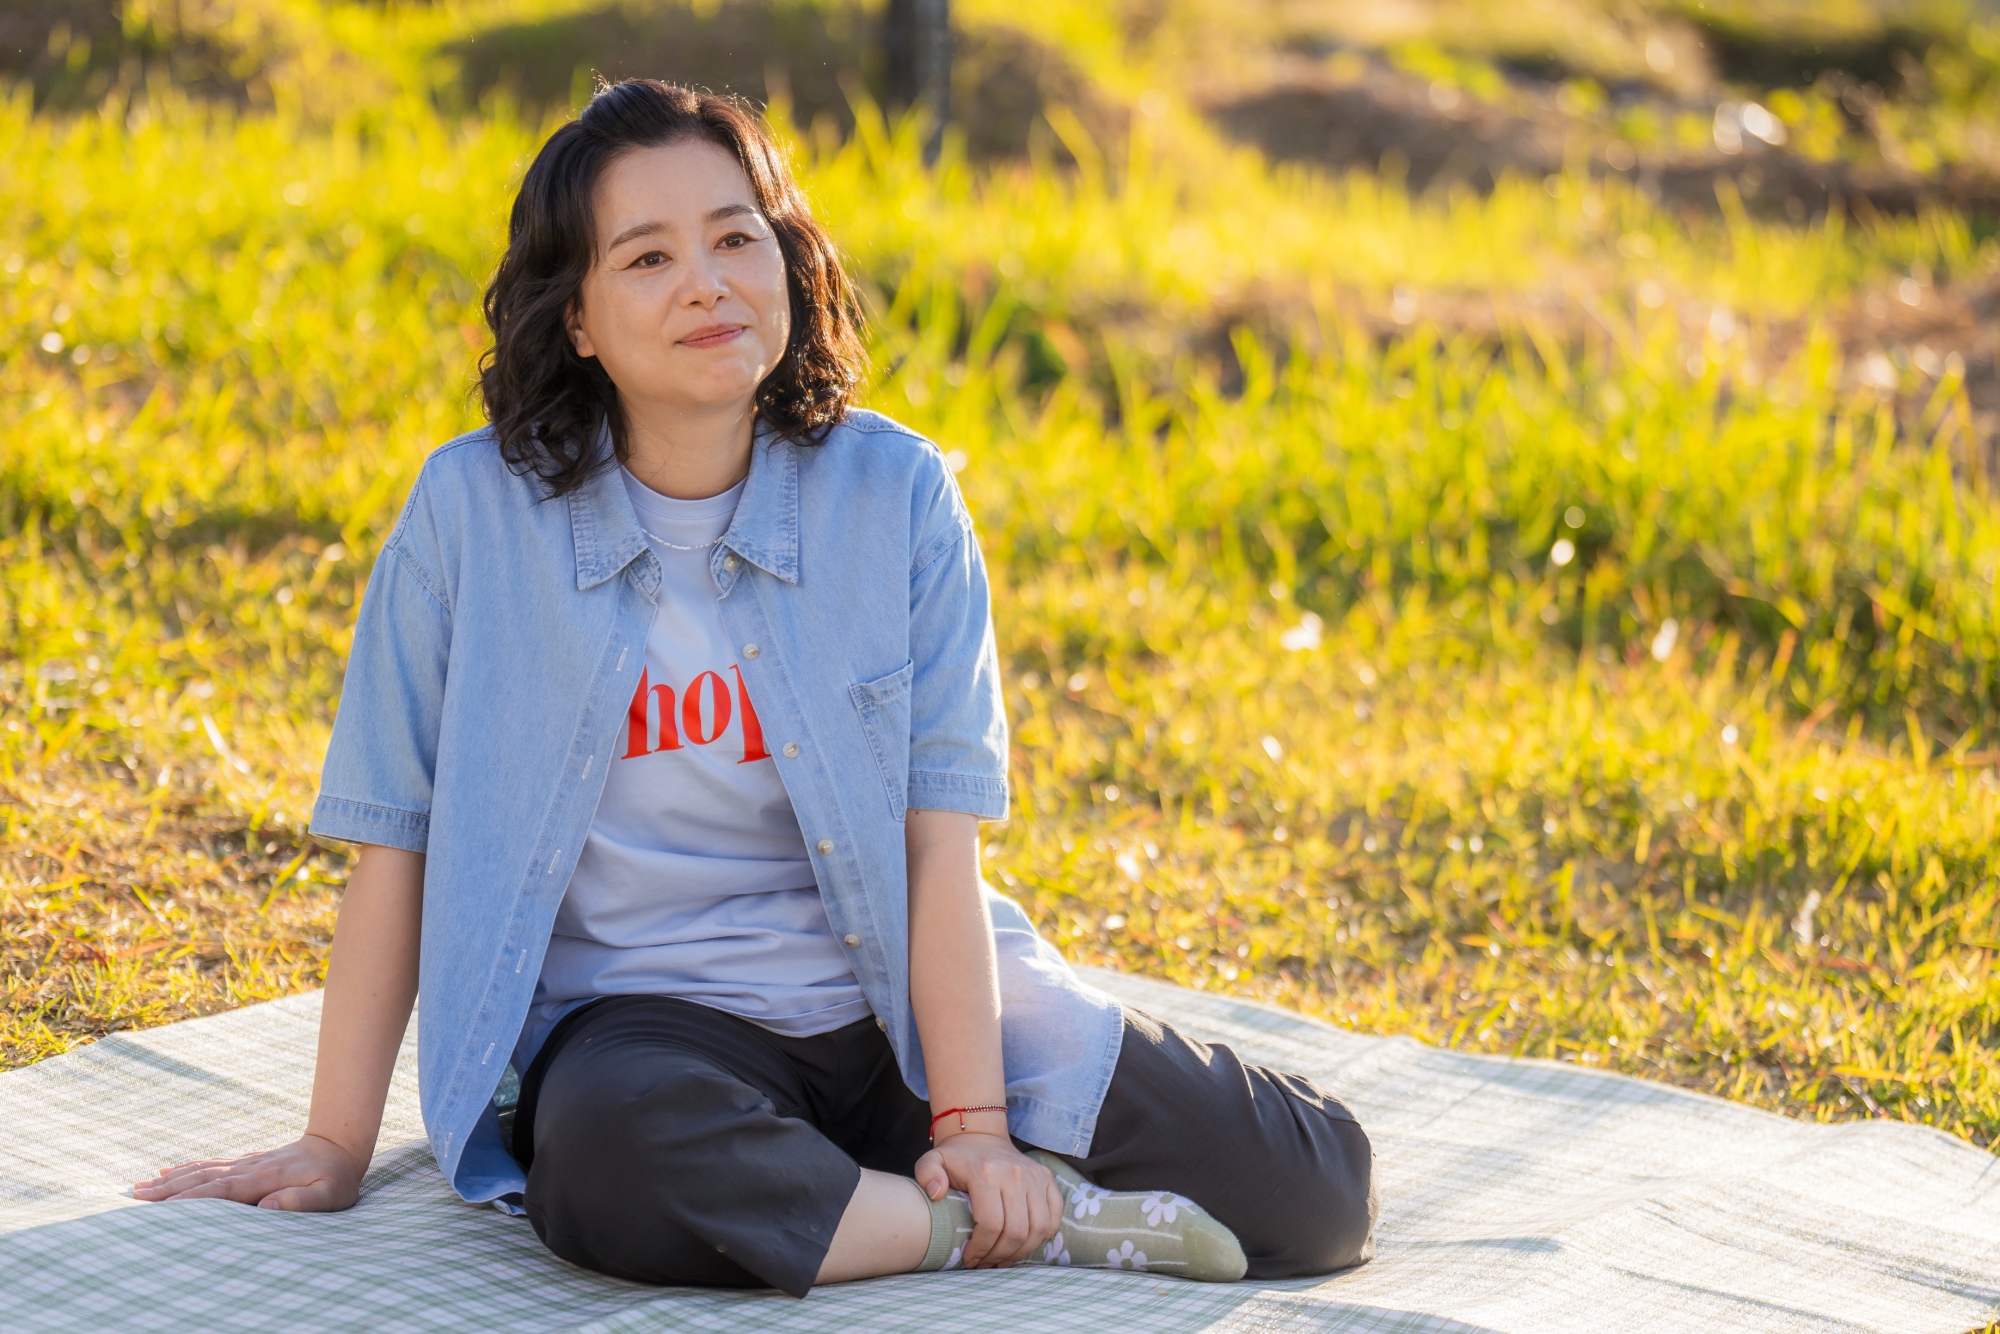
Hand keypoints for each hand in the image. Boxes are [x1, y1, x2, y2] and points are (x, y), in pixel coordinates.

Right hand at [133, 1133, 363, 1211]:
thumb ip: (302, 1201)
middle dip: (168, 1190)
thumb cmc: (337, 1178)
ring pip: (201, 1170)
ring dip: (170, 1179)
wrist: (341, 1145)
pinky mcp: (246, 1162)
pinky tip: (167, 1172)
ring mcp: (246, 1163)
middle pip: (202, 1178)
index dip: (191, 1199)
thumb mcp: (331, 1195)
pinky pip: (210, 1165)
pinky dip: (186, 1168)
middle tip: (133, 1198)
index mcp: (265, 1178)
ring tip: (139, 1188)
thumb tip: (267, 1208)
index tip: (161, 1207)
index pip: (221, 1191)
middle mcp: (249, 1168)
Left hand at [914, 1131, 1063, 1268]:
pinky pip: (1054, 1217)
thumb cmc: (955, 1157)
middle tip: (986, 1263)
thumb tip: (937, 1194)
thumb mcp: (931, 1160)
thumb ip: (927, 1175)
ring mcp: (1035, 1176)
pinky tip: (1024, 1243)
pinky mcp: (1047, 1180)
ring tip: (1003, 1259)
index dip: (981, 1248)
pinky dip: (1043, 1236)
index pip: (991, 1224)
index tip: (970, 1259)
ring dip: (1021, 1252)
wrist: (981, 1135)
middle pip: (1016, 1231)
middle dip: (1000, 1255)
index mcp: (986, 1173)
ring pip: (1038, 1228)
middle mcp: (1015, 1174)